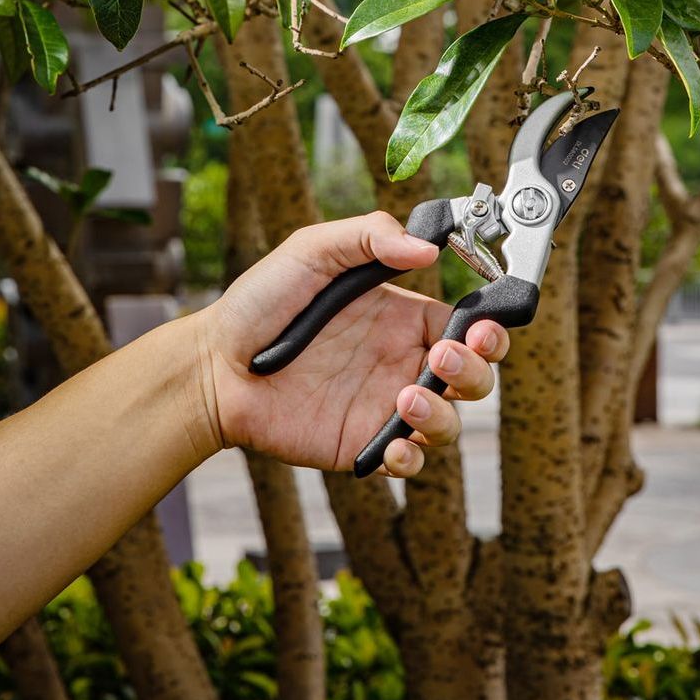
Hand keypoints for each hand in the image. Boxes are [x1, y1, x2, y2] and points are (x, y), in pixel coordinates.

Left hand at [198, 212, 509, 475]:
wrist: (214, 367)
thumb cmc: (259, 304)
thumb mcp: (311, 250)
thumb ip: (369, 236)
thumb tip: (428, 248)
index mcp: (402, 318)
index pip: (467, 327)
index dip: (485, 332)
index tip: (478, 330)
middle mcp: (402, 362)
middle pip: (473, 377)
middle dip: (475, 371)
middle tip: (441, 359)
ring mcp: (385, 406)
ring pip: (450, 423)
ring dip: (444, 415)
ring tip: (406, 399)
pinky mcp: (363, 444)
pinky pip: (408, 462)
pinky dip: (412, 458)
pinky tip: (391, 445)